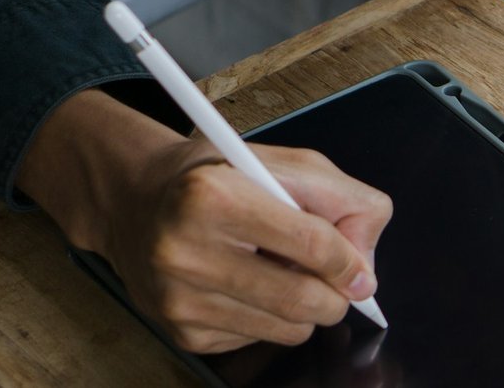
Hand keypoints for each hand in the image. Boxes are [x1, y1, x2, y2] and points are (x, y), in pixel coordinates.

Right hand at [17, 90, 392, 352]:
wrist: (138, 201)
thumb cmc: (218, 177)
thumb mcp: (282, 164)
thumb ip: (340, 199)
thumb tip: (365, 264)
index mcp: (214, 196)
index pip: (310, 243)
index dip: (349, 262)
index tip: (362, 273)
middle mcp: (187, 251)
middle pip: (302, 299)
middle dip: (336, 295)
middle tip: (336, 280)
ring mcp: (180, 299)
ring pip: (287, 329)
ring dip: (305, 308)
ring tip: (283, 271)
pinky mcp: (182, 332)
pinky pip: (257, 340)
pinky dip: (270, 318)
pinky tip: (249, 284)